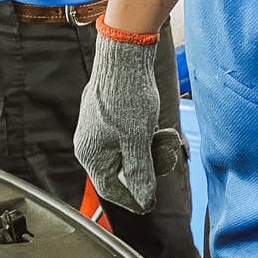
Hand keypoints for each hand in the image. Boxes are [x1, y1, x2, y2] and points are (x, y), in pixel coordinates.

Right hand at [74, 22, 162, 213]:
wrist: (125, 54)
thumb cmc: (127, 95)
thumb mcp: (138, 141)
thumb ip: (141, 174)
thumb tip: (145, 201)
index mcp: (90, 154)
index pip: (109, 190)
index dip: (132, 199)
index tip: (150, 202)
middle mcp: (90, 144)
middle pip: (120, 171)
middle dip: (146, 169)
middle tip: (166, 161)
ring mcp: (99, 129)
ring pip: (127, 153)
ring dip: (150, 152)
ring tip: (167, 141)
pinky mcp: (109, 116)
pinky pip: (128, 137)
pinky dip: (145, 138)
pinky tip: (159, 129)